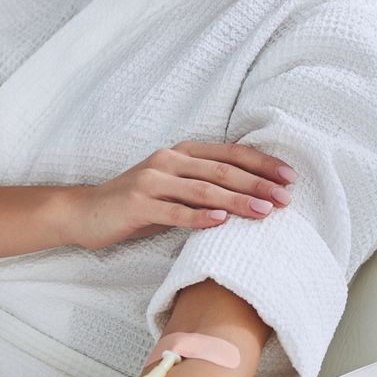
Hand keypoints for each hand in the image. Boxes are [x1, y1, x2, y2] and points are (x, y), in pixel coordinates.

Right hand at [66, 142, 297, 250]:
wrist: (86, 211)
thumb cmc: (137, 203)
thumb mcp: (173, 187)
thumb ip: (204, 186)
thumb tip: (253, 196)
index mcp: (181, 153)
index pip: (230, 154)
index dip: (262, 164)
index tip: (290, 177)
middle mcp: (168, 160)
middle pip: (222, 171)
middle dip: (258, 184)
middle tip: (285, 198)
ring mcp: (152, 181)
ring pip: (203, 190)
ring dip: (237, 200)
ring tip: (264, 211)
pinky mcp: (138, 204)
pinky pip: (175, 211)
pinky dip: (200, 217)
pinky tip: (221, 222)